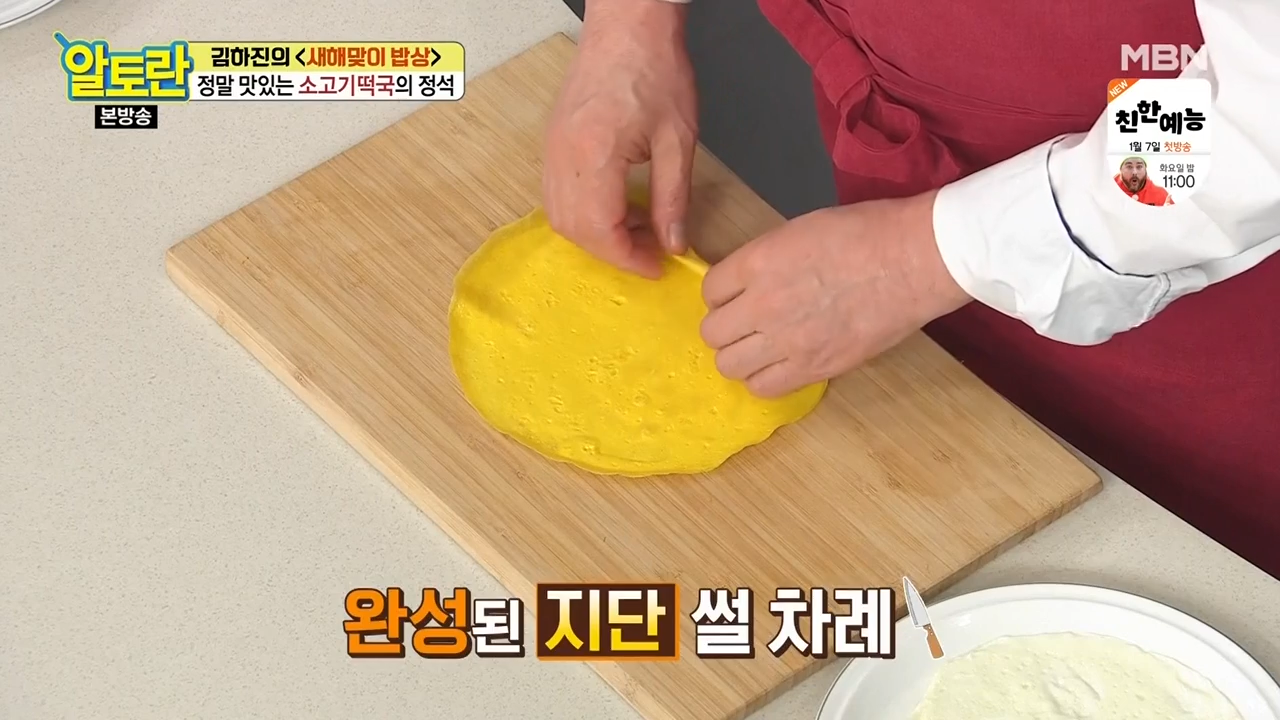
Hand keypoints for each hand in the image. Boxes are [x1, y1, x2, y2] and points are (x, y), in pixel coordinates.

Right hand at [542, 0, 697, 278]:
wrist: (627, 25)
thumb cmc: (655, 70)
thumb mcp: (678, 139)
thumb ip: (673, 197)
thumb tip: (674, 243)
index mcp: (594, 153)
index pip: (600, 229)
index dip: (629, 258)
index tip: (658, 266)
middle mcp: (563, 156)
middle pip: (574, 229)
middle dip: (612, 251)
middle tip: (651, 251)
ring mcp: (552, 149)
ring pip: (561, 216)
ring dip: (597, 235)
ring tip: (638, 229)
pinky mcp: (553, 143)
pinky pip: (558, 195)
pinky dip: (585, 213)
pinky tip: (619, 206)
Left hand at [699, 190, 971, 396]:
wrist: (914, 260)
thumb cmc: (866, 233)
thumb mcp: (800, 231)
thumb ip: (766, 261)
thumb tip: (749, 283)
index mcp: (758, 262)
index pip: (710, 291)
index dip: (722, 295)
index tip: (737, 297)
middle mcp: (763, 304)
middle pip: (712, 333)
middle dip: (726, 328)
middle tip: (748, 324)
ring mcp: (787, 340)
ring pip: (730, 366)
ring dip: (741, 357)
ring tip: (762, 349)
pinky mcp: (814, 367)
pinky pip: (765, 388)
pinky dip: (765, 379)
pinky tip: (780, 366)